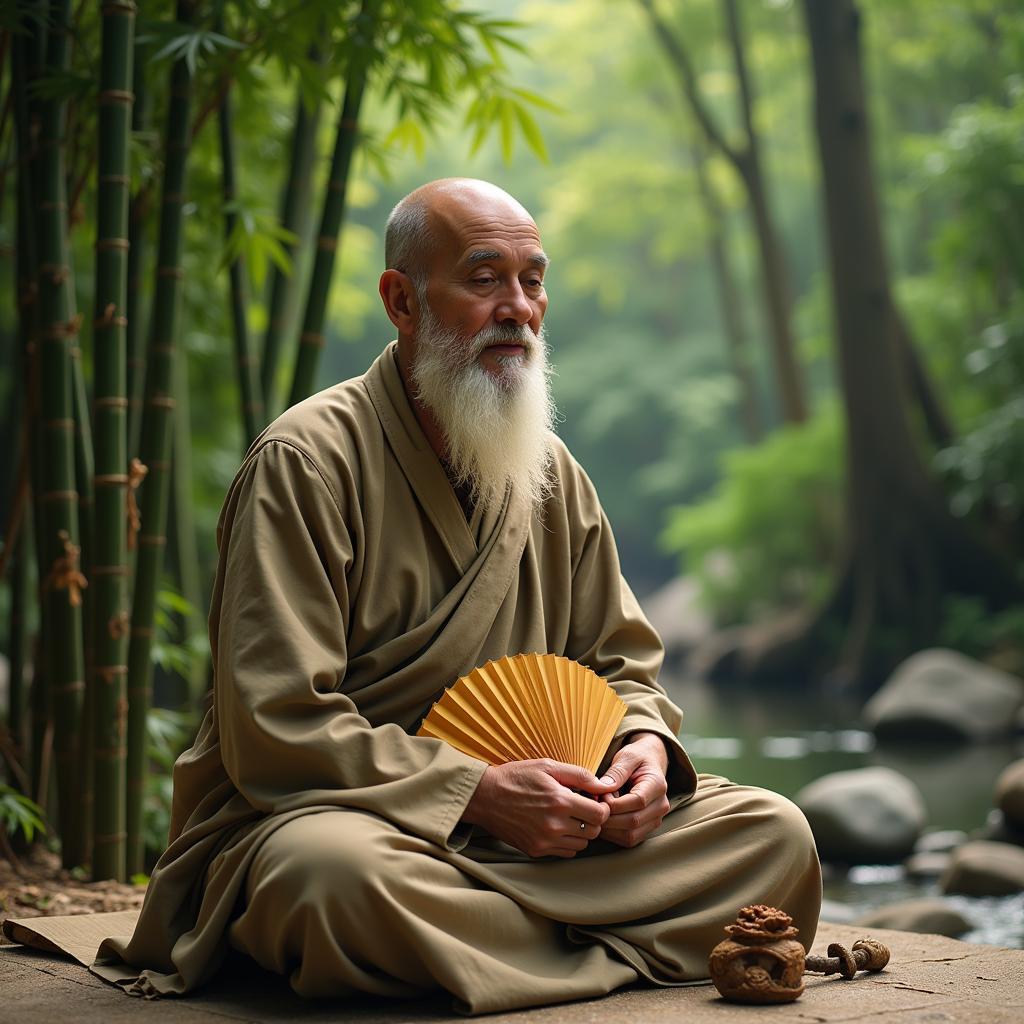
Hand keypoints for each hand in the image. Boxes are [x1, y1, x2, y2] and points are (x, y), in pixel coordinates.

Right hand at [462, 759, 612, 858]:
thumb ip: (579, 775)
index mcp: (559, 801)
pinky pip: (565, 853)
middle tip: (581, 808)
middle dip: (592, 819)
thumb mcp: (547, 766)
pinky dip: (566, 842)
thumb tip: (605, 785)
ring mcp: (544, 841)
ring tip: (567, 817)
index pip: (600, 815)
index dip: (601, 807)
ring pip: (581, 844)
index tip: (593, 800)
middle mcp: (554, 825)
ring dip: (580, 832)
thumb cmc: (517, 777)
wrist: (485, 797)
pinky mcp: (535, 851)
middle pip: (593, 832)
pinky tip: (556, 827)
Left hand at [597, 732, 670, 847]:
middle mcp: (661, 806)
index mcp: (658, 785)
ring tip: (598, 812)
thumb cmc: (637, 758)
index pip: (637, 801)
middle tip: (593, 806)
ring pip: (630, 835)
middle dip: (608, 817)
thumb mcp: (627, 756)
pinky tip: (603, 819)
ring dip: (608, 828)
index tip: (599, 796)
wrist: (649, 764)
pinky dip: (612, 833)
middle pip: (633, 822)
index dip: (614, 802)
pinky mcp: (646, 829)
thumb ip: (618, 770)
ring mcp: (655, 820)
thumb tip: (604, 787)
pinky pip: (628, 840)